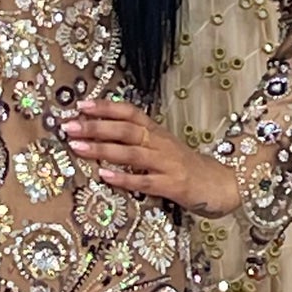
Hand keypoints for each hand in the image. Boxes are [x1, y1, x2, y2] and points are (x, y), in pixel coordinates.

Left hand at [61, 99, 240, 216]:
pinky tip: (104, 176)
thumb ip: (138, 142)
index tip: (81, 105)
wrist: (223, 185)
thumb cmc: (187, 168)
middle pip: (126, 130)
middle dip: (95, 127)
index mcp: (157, 133)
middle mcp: (161, 144)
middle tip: (69, 126)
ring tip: (77, 147)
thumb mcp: (163, 149)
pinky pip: (145, 180)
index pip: (130, 113)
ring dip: (102, 149)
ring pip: (132, 153)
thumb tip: (102, 137)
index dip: (106, 107)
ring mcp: (168, 164)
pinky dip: (124, 178)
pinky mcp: (174, 185)